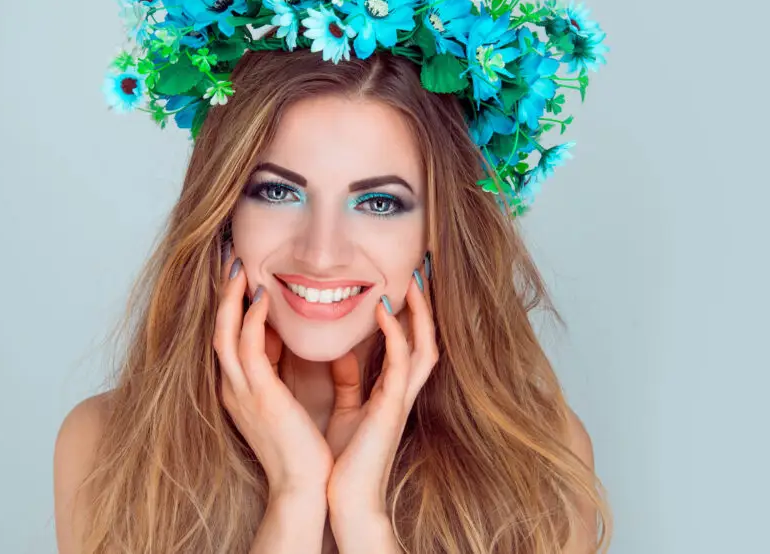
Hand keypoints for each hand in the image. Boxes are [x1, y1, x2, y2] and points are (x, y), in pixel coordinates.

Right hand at [213, 250, 333, 498]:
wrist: (303, 486)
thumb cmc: (301, 449)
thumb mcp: (283, 402)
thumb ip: (278, 372)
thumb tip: (284, 341)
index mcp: (239, 390)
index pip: (227, 339)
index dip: (230, 307)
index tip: (240, 279)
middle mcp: (233, 388)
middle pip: (217, 330)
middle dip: (222, 296)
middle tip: (231, 262)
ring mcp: (241, 392)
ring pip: (224, 333)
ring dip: (232, 299)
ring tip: (240, 269)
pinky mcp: (259, 395)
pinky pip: (248, 348)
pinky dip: (251, 320)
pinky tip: (262, 298)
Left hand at [324, 259, 438, 515]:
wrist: (344, 499)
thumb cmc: (345, 460)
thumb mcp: (348, 410)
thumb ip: (349, 383)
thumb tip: (343, 355)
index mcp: (392, 391)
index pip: (410, 343)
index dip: (411, 313)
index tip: (404, 281)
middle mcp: (402, 392)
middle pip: (426, 338)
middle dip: (426, 306)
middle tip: (422, 270)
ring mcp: (401, 399)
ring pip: (424, 346)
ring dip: (420, 312)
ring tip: (412, 279)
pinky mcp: (392, 407)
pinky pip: (401, 362)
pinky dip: (396, 333)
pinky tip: (384, 310)